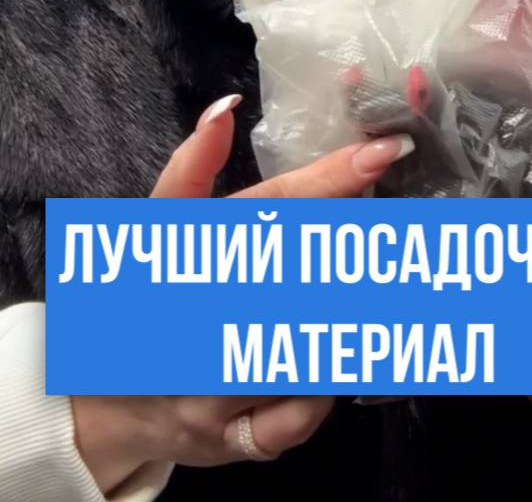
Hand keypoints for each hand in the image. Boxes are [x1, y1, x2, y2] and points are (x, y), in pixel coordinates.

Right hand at [73, 96, 412, 493]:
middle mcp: (196, 319)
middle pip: (295, 275)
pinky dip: (321, 394)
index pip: (268, 208)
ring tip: (394, 289)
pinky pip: (293, 420)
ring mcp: (211, 385)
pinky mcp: (227, 441)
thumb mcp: (158, 228)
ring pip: (301, 351)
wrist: (111, 403)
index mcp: (184, 253)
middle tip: (403, 228)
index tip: (384, 151)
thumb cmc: (148, 298)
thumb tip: (224, 108)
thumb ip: (191, 168)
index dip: (329, 179)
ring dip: (354, 321)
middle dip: (356, 251)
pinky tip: (337, 369)